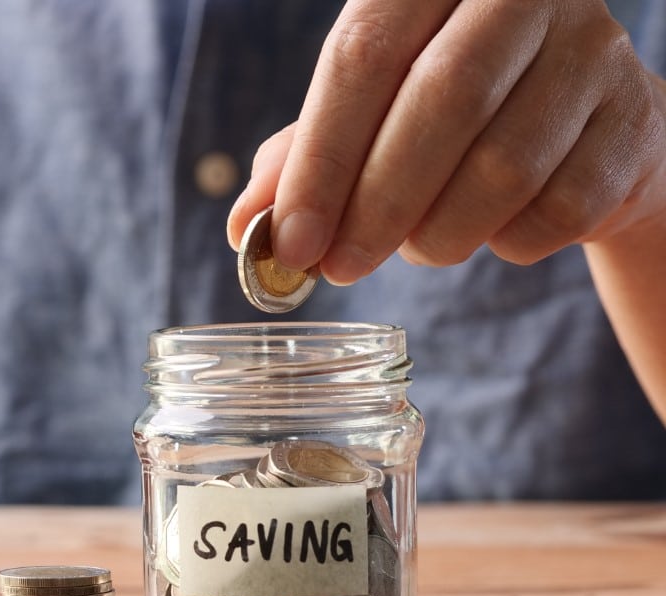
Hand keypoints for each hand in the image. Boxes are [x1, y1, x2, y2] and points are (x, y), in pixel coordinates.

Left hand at [228, 0, 665, 283]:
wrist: (581, 129)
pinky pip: (561, 208)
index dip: (320, 158)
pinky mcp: (637, 120)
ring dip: (440, 233)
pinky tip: (491, 235)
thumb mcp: (369, 117)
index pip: (364, 55)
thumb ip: (304, 156)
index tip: (290, 240)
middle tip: (339, 268)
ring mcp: (595, 51)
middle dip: (376, 203)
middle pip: (442, 101)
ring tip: (416, 247)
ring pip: (504, 165)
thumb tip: (245, 224)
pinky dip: (507, 244)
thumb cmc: (451, 118)